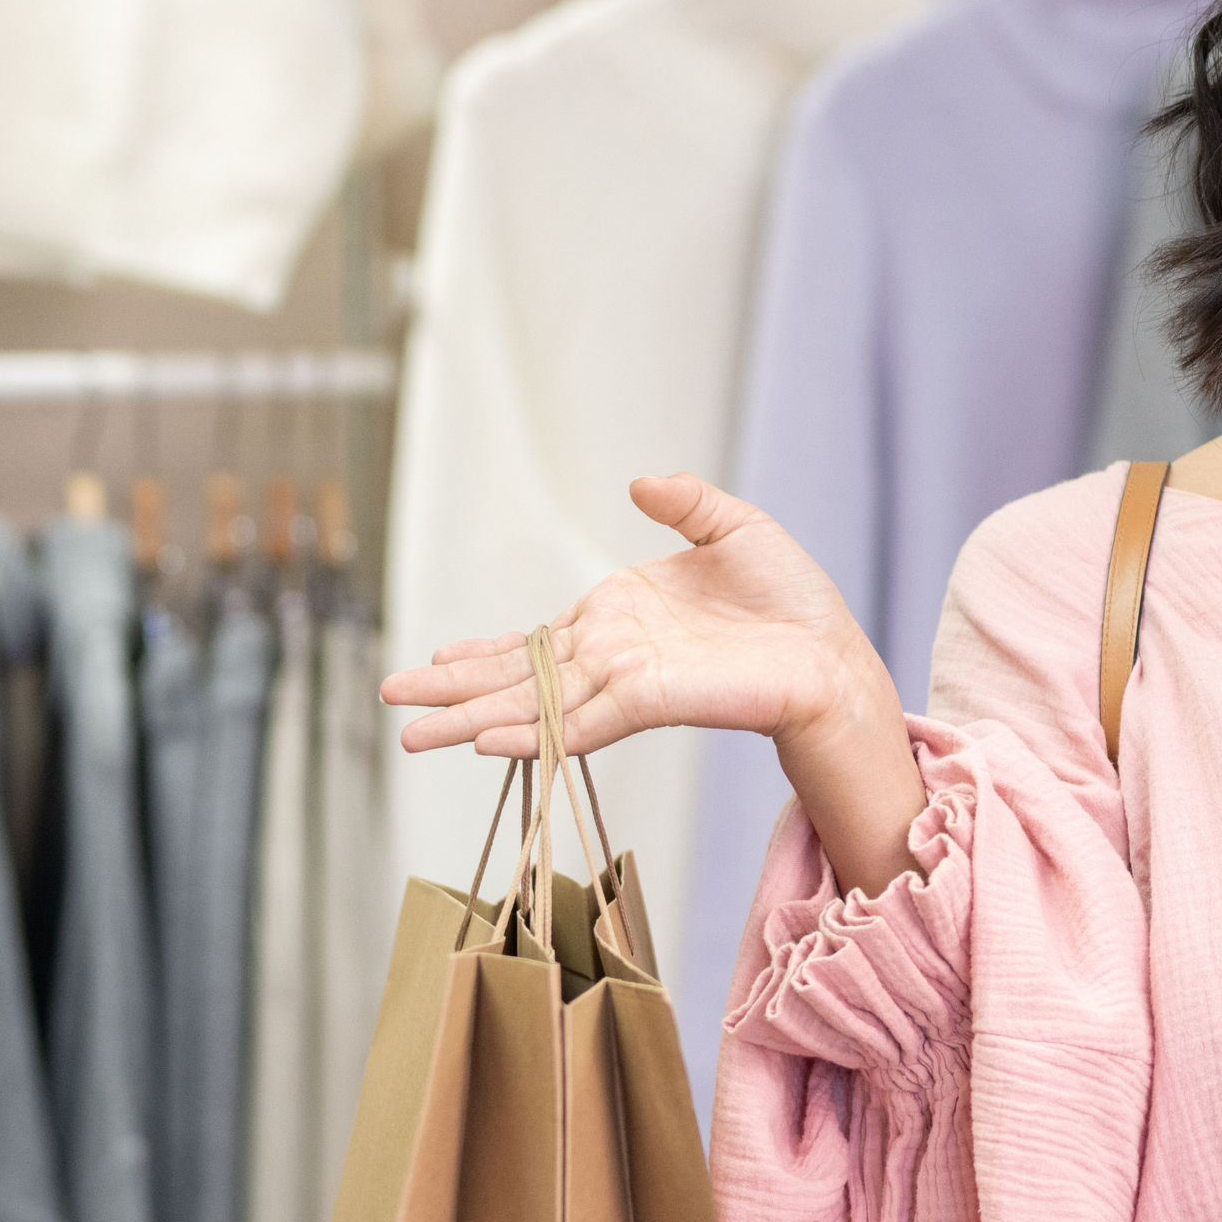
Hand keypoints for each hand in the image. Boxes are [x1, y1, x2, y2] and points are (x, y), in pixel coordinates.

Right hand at [379, 473, 891, 763]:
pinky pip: (578, 720)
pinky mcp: (651, 701)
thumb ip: (685, 503)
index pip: (535, 643)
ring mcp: (624, 683)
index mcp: (618, 619)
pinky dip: (531, 732)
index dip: (484, 651)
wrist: (831, 650)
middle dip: (450, 690)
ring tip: (411, 737)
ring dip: (468, 720)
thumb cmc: (791, 600)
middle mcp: (609, 657)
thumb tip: (642, 481)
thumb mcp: (734, 529)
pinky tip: (485, 741)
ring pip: (530, 707)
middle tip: (389, 699)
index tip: (435, 656)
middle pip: (514, 679)